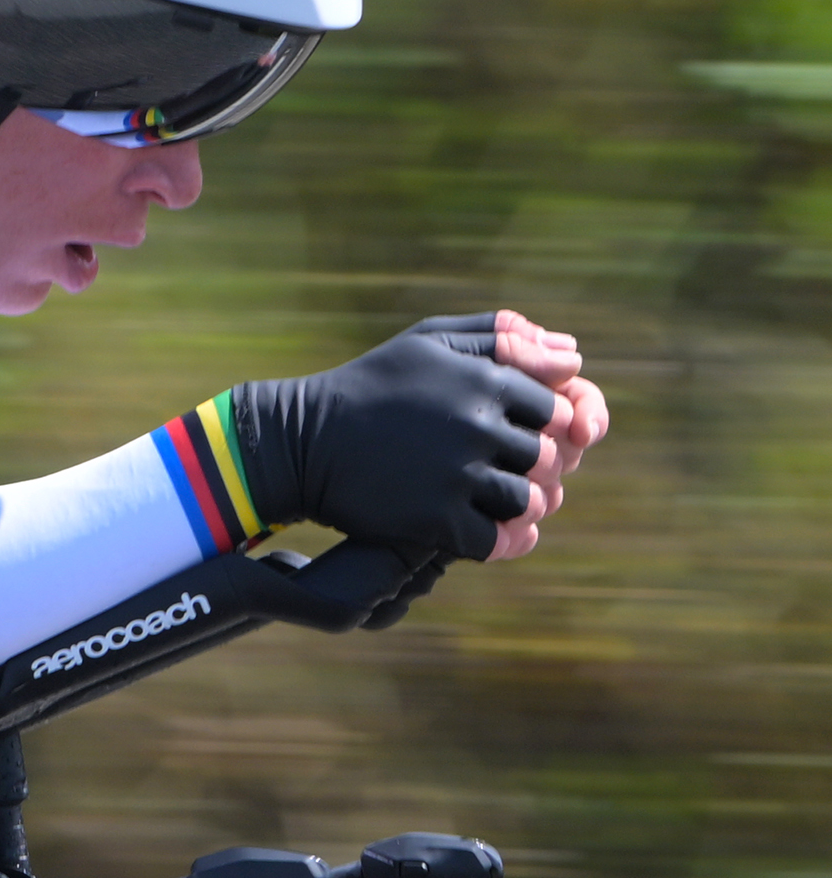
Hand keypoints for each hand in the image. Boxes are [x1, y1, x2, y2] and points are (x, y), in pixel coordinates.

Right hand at [224, 311, 601, 561]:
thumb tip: (573, 355)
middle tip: (513, 470)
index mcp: (483, 380)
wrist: (303, 441)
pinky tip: (495, 532)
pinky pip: (495, 540)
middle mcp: (475, 426)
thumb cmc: (372, 386)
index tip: (523, 433)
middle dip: (538, 466)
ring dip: (525, 504)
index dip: (548, 427)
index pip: (558, 410)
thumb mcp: (430, 341)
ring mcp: (455, 476)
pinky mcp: (433, 520)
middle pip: (548, 457)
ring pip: (529, 500)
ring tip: (502, 500)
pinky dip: (505, 541)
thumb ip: (501, 336)